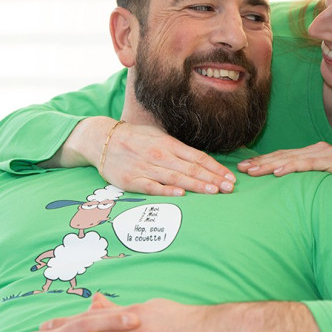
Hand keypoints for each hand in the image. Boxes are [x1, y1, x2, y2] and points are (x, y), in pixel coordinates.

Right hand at [67, 117, 236, 195]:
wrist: (100, 139)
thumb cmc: (133, 139)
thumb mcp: (157, 136)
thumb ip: (177, 148)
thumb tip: (200, 160)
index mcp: (168, 144)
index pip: (198, 157)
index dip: (216, 168)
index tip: (230, 177)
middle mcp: (160, 154)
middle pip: (191, 168)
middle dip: (213, 178)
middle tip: (230, 188)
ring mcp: (146, 167)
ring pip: (176, 177)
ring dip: (197, 185)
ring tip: (214, 191)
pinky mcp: (131, 179)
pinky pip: (151, 186)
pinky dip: (166, 190)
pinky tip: (180, 194)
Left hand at [237, 142, 331, 190]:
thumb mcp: (325, 187)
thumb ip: (309, 185)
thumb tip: (288, 197)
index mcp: (313, 155)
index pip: (282, 158)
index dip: (262, 162)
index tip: (243, 169)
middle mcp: (318, 151)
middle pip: (282, 156)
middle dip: (260, 162)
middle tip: (240, 169)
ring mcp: (328, 155)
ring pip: (292, 159)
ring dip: (270, 164)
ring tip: (252, 171)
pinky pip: (311, 165)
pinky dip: (293, 167)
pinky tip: (278, 173)